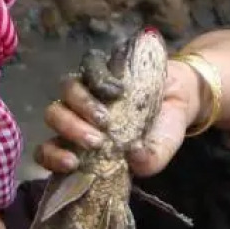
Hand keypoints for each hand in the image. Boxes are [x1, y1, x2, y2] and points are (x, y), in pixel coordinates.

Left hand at [34, 47, 204, 178]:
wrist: (181, 98)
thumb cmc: (162, 132)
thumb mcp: (159, 153)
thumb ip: (148, 161)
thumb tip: (134, 157)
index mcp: (80, 143)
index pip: (48, 150)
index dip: (51, 157)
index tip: (71, 163)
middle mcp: (78, 114)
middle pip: (53, 115)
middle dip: (70, 129)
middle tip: (96, 141)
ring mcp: (88, 87)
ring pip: (66, 88)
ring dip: (82, 104)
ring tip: (106, 118)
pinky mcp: (103, 66)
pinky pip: (90, 64)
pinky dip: (100, 78)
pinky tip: (118, 91)